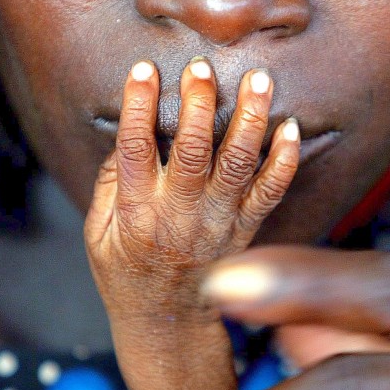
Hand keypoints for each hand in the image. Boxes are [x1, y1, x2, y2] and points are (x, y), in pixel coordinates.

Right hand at [84, 58, 299, 389]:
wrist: (169, 323)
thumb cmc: (127, 272)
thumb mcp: (98, 233)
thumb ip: (110, 182)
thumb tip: (128, 133)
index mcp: (137, 210)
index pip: (135, 149)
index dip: (138, 106)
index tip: (145, 70)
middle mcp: (180, 212)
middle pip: (192, 150)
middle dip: (198, 103)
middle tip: (202, 67)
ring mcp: (218, 220)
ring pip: (238, 164)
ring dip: (249, 119)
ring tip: (259, 80)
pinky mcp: (245, 227)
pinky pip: (271, 192)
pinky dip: (284, 160)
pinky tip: (290, 127)